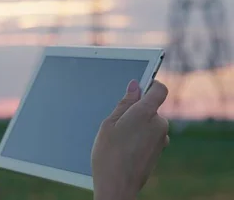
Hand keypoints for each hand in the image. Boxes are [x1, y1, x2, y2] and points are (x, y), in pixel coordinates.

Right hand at [91, 80, 169, 199]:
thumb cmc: (108, 155)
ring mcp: (161, 139)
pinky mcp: (160, 151)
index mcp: (145, 113)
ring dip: (138, 125)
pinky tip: (125, 148)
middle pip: (152, 107)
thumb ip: (124, 104)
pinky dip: (141, 137)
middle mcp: (159, 124)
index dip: (151, 84)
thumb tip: (135, 87)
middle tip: (117, 122)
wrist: (117, 186)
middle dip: (137, 110)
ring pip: (151, 123)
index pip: (159, 89)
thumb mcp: (109, 124)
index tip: (139, 86)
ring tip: (119, 138)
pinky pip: (151, 136)